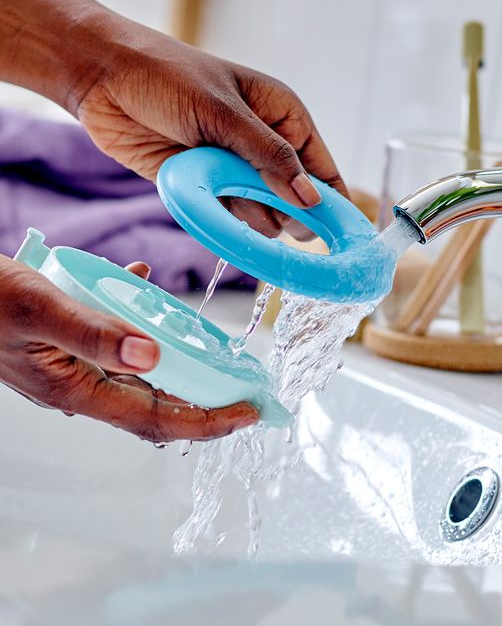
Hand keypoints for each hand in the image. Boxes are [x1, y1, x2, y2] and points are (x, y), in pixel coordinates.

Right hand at [0, 254, 258, 441]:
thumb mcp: (40, 309)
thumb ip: (94, 332)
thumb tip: (153, 355)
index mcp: (77, 389)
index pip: (159, 419)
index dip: (210, 421)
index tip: (250, 413)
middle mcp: (80, 387)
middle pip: (158, 405)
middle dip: (207, 402)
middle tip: (247, 390)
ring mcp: (73, 370)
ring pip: (140, 376)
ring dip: (179, 366)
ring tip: (214, 354)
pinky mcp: (67, 349)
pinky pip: (115, 343)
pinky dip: (137, 324)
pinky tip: (140, 290)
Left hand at [70, 18, 345, 237]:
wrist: (101, 78)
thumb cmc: (165, 76)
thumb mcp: (223, 112)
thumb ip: (270, 158)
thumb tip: (311, 200)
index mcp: (282, 115)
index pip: (320, 166)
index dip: (332, 200)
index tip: (342, 236)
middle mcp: (264, 145)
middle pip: (294, 198)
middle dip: (284, 210)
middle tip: (263, 207)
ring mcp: (235, 167)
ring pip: (262, 213)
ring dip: (248, 213)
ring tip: (221, 187)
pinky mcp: (207, 185)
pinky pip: (229, 216)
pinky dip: (224, 219)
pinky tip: (211, 204)